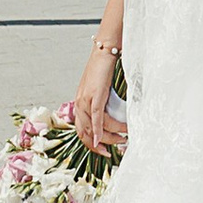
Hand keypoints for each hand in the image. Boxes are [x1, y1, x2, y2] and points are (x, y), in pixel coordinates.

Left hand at [70, 36, 124, 153]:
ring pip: (94, 127)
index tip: (103, 151)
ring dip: (109, 136)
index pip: (82, 131)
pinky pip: (96, 118)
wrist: (104, 51)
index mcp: (80, 104)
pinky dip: (99, 130)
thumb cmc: (104, 69)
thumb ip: (101, 104)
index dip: (91, 144)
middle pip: (86, 133)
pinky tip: (103, 139)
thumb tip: (111, 117)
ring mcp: (85, 101)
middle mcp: (79, 104)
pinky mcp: (94, 96)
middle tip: (115, 149)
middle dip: (100, 145)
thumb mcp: (100, 90)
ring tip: (123, 138)